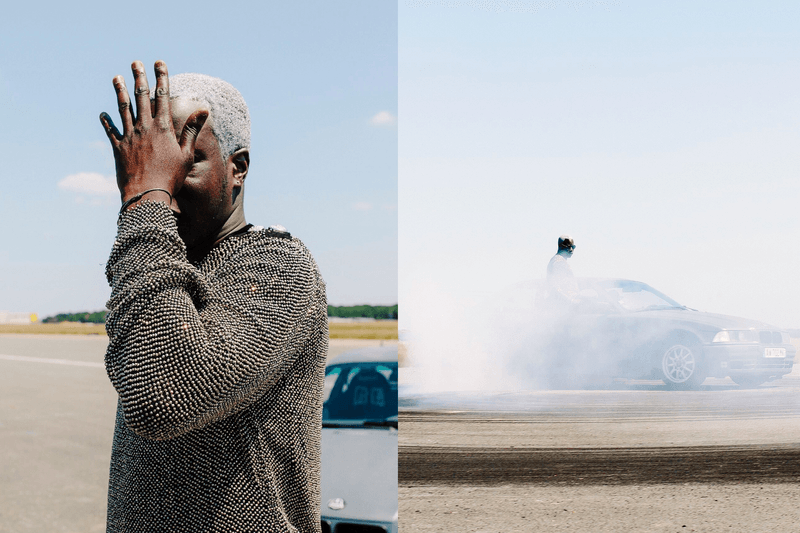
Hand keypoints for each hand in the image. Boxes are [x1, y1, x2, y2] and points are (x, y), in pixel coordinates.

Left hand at [99, 60, 208, 203]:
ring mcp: (129, 137)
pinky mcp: (118, 148)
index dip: (161, 78)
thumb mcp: (186, 154)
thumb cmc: (171, 177)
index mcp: (162, 127)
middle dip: (139, 78)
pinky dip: (106, 122)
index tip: (159, 63)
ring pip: (123, 109)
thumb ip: (191, 130)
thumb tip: (203, 110)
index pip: (162, 96)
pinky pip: (111, 131)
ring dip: (119, 92)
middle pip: (140, 97)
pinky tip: (102, 114)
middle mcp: (144, 128)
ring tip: (116, 78)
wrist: (147, 194)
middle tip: (135, 63)